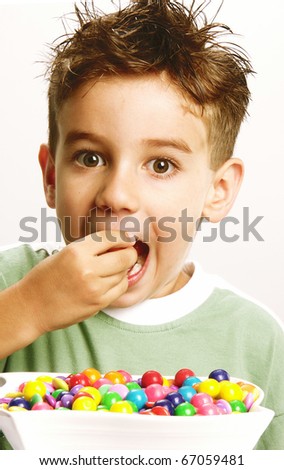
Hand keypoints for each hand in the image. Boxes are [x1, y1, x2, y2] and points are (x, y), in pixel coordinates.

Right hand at [17, 231, 136, 334]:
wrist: (31, 307)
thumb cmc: (45, 279)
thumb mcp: (64, 254)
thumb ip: (90, 248)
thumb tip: (119, 243)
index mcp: (76, 252)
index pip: (110, 237)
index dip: (123, 237)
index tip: (127, 238)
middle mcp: (87, 269)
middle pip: (125, 256)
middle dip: (129, 253)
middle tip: (126, 253)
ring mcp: (94, 288)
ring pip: (124, 273)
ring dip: (122, 269)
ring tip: (110, 269)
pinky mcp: (98, 304)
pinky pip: (120, 289)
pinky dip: (119, 283)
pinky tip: (109, 281)